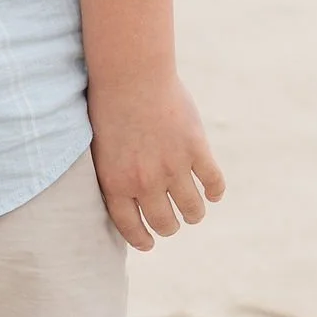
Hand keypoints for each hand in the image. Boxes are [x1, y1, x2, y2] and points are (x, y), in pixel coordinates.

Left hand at [90, 72, 224, 249]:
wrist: (130, 74)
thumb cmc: (109, 105)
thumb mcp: (101, 148)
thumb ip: (115, 174)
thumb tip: (126, 199)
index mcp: (116, 183)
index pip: (131, 227)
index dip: (142, 239)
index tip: (149, 243)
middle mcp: (145, 182)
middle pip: (165, 222)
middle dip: (170, 226)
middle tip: (173, 222)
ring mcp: (173, 167)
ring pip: (192, 209)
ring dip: (194, 214)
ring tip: (194, 211)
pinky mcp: (196, 149)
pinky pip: (213, 182)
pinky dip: (215, 191)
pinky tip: (214, 192)